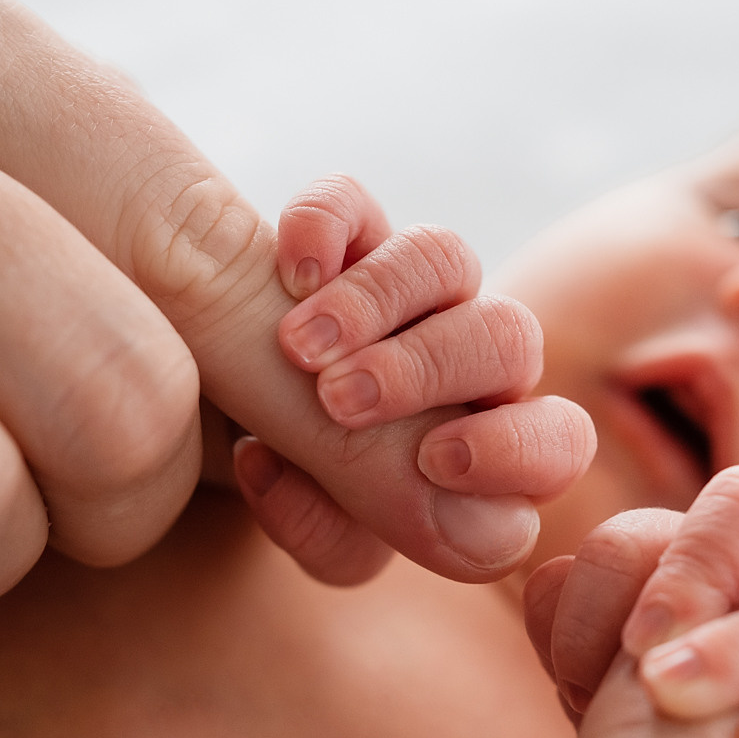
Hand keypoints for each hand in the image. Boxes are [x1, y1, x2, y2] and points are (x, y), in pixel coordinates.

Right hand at [230, 176, 595, 584]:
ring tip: (295, 347)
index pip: (558, 442)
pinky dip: (322, 226)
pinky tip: (290, 272)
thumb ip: (366, 526)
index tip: (436, 462)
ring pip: (447, 258)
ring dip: (374, 300)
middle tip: (340, 400)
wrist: (180, 416)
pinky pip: (352, 204)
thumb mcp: (311, 513)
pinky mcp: (343, 231)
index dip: (517, 449)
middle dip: (428, 368)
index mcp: (480, 446)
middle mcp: (461, 363)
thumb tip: (474, 533)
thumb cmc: (267, 473)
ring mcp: (405, 290)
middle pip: (512, 338)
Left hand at [523, 464, 738, 737]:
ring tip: (668, 697)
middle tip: (637, 648)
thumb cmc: (640, 731)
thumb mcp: (592, 668)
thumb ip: (569, 615)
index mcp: (728, 557)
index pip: (728, 499)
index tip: (618, 636)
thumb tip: (549, 578)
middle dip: (696, 571)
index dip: (662, 549)